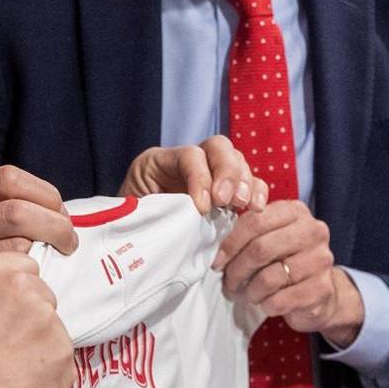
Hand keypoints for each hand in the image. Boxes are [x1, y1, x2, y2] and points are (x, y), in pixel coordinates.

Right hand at [0, 166, 76, 362]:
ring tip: (54, 265)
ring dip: (45, 255)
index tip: (60, 213)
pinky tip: (31, 288)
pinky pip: (8, 279)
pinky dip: (29, 281)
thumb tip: (50, 212)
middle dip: (56, 225)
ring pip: (17, 245)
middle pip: (19, 211)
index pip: (9, 179)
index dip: (44, 193)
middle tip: (68, 242)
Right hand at [0, 252, 74, 387]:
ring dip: (41, 346)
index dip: (16, 292)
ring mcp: (49, 320)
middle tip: (5, 344)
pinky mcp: (65, 353)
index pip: (24, 266)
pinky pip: (62, 360)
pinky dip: (48, 374)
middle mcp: (25, 288)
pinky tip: (22, 383)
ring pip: (53, 329)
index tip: (6, 309)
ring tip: (10, 368)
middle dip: (31, 318)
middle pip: (43, 295)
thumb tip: (10, 302)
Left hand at [119, 135, 268, 214]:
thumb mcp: (136, 214)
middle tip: (226, 201)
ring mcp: (209, 173)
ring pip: (237, 160)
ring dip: (243, 182)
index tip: (202, 208)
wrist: (132, 240)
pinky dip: (257, 191)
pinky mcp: (226, 191)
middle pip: (217, 147)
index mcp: (157, 161)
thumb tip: (184, 216)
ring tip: (242, 205)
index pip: (189, 155)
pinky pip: (250, 182)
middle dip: (226, 173)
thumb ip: (157, 210)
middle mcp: (187, 161)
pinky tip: (256, 208)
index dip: (199, 178)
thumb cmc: (131, 226)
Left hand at [213, 200, 364, 345]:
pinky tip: (264, 303)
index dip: (230, 243)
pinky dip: (265, 304)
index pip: (255, 221)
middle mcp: (313, 232)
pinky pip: (281, 299)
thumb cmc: (285, 259)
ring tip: (244, 294)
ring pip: (269, 277)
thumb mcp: (268, 237)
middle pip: (261, 249)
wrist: (319, 291)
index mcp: (295, 212)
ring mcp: (321, 260)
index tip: (217, 262)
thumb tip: (215, 245)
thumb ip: (247, 231)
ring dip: (249, 290)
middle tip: (228, 282)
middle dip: (237, 269)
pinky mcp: (322, 289)